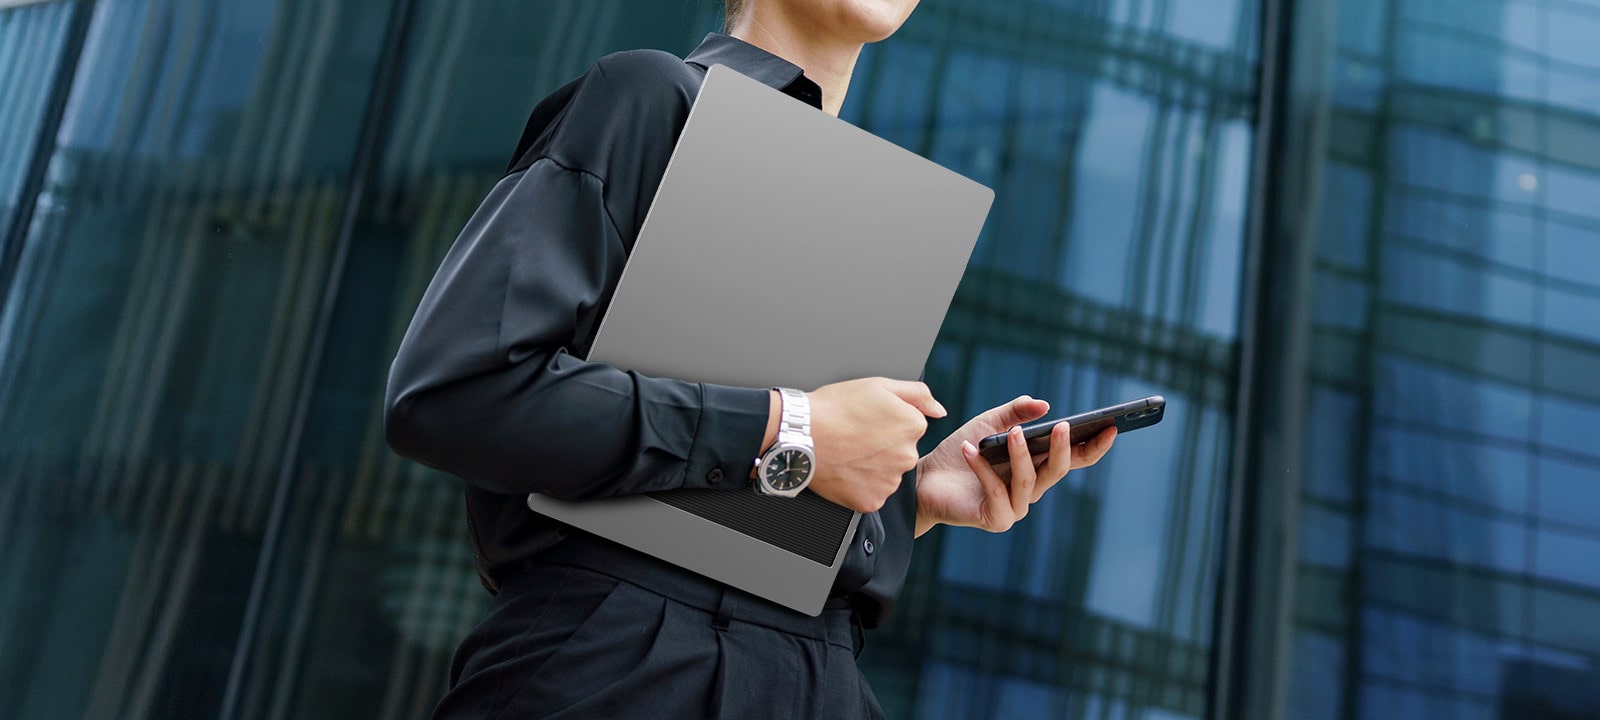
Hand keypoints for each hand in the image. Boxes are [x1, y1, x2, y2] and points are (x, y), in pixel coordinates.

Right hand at [806, 377, 946, 512]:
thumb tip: (940, 410)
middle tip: (855, 437)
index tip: (867, 420)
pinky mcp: (871, 501)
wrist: (801, 434)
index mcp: (913, 427)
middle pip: (900, 452)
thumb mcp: (879, 385)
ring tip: (848, 453)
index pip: (910, 427)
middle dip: (882, 446)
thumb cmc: (835, 407)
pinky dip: (860, 485)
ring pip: (887, 474)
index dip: (887, 422)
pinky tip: (846, 470)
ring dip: (873, 467)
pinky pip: (872, 494)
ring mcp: (889, 482)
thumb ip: (918, 394)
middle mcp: (907, 457)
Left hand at [914, 396, 1114, 535]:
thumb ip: (1014, 413)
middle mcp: (1030, 489)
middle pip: (1058, 470)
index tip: (1112, 427)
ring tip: (1012, 432)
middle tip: (1064, 426)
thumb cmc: (960, 451)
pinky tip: (970, 450)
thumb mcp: (987, 424)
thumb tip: (1044, 405)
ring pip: (1029, 481)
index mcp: (1036, 466)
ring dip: (1021, 455)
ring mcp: (1014, 507)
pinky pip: (997, 493)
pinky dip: (983, 470)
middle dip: (1064, 449)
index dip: (1094, 446)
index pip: (1074, 459)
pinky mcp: (995, 519)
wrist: (925, 479)